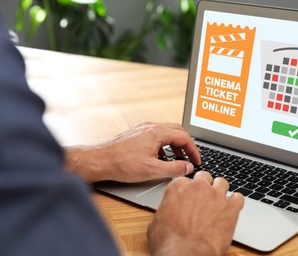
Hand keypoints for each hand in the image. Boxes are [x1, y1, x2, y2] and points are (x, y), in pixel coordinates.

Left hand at [64, 122, 200, 182]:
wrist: (100, 160)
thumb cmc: (123, 164)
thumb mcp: (153, 170)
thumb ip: (174, 168)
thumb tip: (188, 168)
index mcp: (157, 133)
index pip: (184, 137)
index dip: (193, 150)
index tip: (196, 161)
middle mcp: (151, 127)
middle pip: (177, 130)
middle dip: (186, 144)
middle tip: (190, 158)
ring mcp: (143, 129)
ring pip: (166, 132)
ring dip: (175, 144)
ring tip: (177, 159)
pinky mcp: (137, 134)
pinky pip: (156, 135)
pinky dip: (164, 144)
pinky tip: (160, 157)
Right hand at [147, 171, 243, 255]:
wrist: (186, 253)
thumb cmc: (169, 241)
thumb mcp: (157, 222)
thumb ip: (166, 210)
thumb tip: (167, 214)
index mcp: (178, 187)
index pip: (185, 180)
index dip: (188, 189)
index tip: (189, 196)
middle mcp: (198, 187)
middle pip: (204, 177)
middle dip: (204, 186)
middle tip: (203, 198)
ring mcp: (216, 195)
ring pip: (222, 183)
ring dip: (220, 191)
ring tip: (219, 202)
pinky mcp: (231, 208)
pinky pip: (238, 198)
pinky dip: (236, 202)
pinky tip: (232, 209)